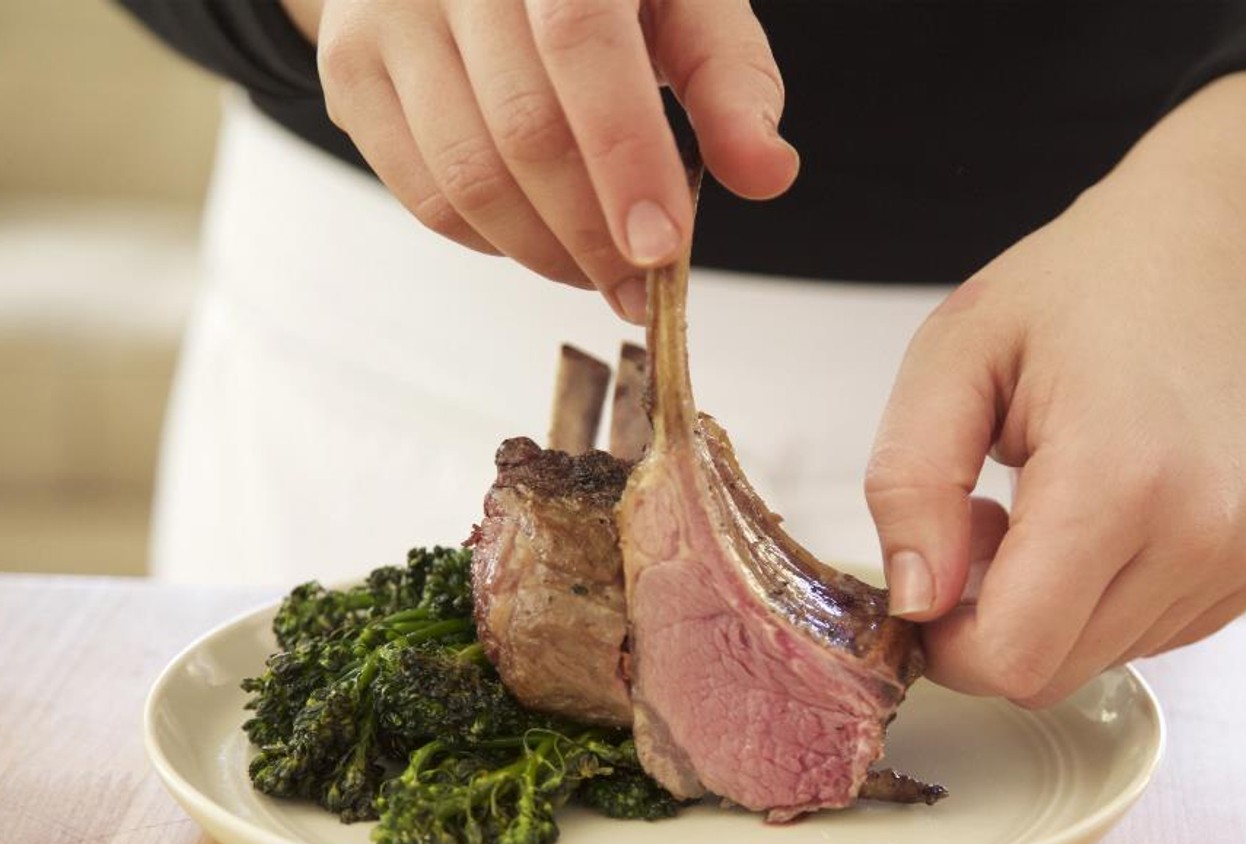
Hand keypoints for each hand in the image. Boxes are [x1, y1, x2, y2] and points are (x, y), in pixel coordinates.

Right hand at [280, 0, 797, 321]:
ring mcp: (388, 14)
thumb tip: (767, 173)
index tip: (662, 248)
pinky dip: (492, 242)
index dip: (625, 157)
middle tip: (640, 288)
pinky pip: (423, 195)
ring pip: (467, 178)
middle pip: (523, 129)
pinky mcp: (351, 68)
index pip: (582, 42)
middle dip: (594, 235)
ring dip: (546, 254)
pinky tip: (539, 239)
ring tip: (598, 271)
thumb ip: (730, 78)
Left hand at [866, 72, 1245, 705]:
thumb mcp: (954, 355)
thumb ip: (909, 483)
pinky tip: (1104, 510)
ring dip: (1051, 606)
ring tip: (1047, 499)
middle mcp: (1204, 532)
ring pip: (1104, 657)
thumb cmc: (1085, 285)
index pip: (1014, 658)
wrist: (1225, 241)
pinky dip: (1109, 594)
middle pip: (1053, 672)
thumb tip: (913, 601)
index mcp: (1118, 478)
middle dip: (991, 620)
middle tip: (982, 520)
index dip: (948, 643)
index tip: (930, 582)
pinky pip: (1157, 630)